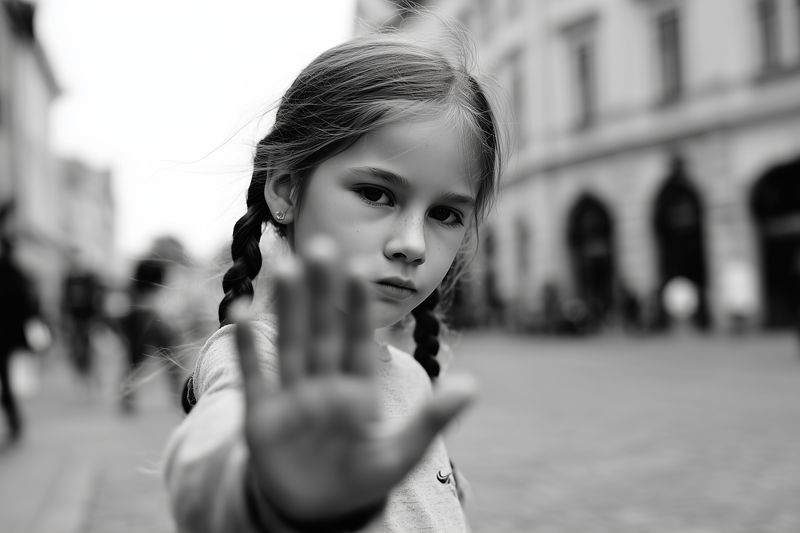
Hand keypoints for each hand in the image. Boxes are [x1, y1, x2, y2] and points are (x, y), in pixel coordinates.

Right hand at [234, 241, 476, 525]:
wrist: (315, 513)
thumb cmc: (362, 481)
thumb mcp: (402, 454)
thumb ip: (432, 420)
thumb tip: (473, 386)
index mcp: (359, 388)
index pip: (358, 339)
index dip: (358, 305)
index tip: (360, 267)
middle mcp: (325, 383)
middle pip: (323, 330)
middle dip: (322, 292)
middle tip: (322, 247)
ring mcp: (293, 396)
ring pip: (291, 343)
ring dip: (288, 307)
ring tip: (285, 266)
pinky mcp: (262, 415)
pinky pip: (256, 376)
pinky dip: (248, 347)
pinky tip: (241, 312)